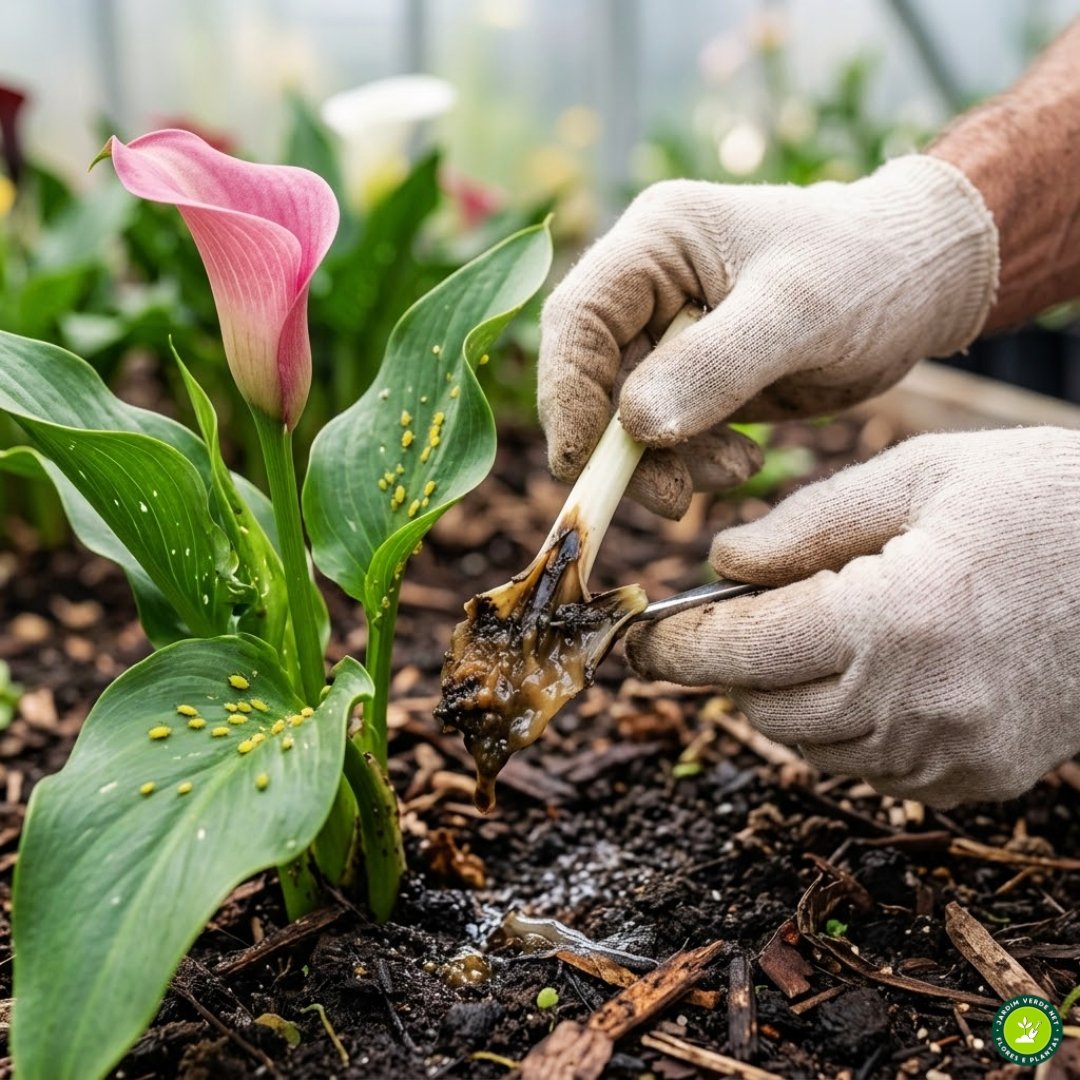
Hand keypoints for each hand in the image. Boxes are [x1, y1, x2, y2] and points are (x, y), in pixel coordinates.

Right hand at [539, 155, 997, 518]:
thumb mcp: (799, 313)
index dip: (568, 393)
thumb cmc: (868, 271)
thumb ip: (715, 365)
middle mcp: (648, 287)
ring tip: (734, 470)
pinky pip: (663, 437)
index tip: (584, 462)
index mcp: (658, 240)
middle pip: (593, 378)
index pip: (578, 319)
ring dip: (665, 463)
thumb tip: (635, 427)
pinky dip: (691, 464)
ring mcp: (667, 336)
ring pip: (624, 419)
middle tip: (673, 498)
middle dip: (626, 446)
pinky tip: (741, 461)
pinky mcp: (690, 379)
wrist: (919, 285)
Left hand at [624, 428, 1079, 806]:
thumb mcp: (918, 476)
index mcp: (891, 616)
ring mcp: (951, 753)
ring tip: (804, 637)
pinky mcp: (977, 780)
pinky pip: (870, 768)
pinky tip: (868, 673)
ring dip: (783, 697)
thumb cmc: (1043, 503)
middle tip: (725, 623)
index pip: (740, 651)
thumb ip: (805, 525)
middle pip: (764, 707)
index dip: (675, 647)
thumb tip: (720, 564)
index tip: (638, 639)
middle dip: (727, 668)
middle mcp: (915, 702)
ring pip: (810, 746)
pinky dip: (843, 727)